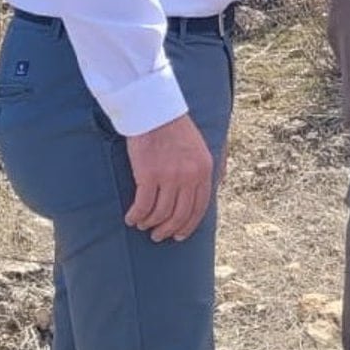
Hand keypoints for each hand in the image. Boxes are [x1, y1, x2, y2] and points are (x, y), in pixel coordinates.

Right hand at [124, 113, 215, 241]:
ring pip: (160, 213)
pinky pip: (142, 206)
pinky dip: (136, 216)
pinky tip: (130, 218)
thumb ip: (209, 168)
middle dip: (168, 230)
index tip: (179, 235)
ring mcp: (170, 176)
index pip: (200, 208)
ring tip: (142, 225)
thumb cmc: (176, 130)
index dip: (188, 225)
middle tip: (158, 236)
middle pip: (180, 215)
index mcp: (205, 170)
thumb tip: (218, 186)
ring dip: (150, 223)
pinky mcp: (148, 175)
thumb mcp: (202, 148)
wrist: (155, 113)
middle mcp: (190, 176)